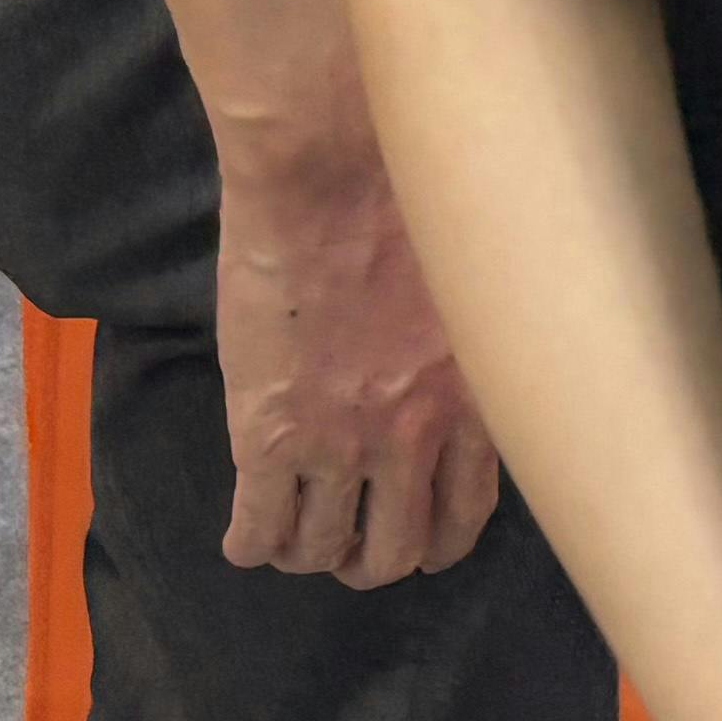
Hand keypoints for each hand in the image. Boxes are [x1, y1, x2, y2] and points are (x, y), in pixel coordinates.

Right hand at [213, 130, 504, 585]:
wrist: (334, 162)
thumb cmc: (413, 191)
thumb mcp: (468, 285)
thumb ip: (463, 346)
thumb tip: (454, 374)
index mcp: (474, 397)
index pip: (466, 514)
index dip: (437, 537)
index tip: (419, 530)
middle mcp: (415, 434)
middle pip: (397, 550)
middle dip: (372, 558)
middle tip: (352, 544)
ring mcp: (339, 441)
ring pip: (323, 550)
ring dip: (309, 552)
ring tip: (296, 535)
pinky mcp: (266, 434)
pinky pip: (258, 529)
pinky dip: (251, 544)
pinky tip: (247, 534)